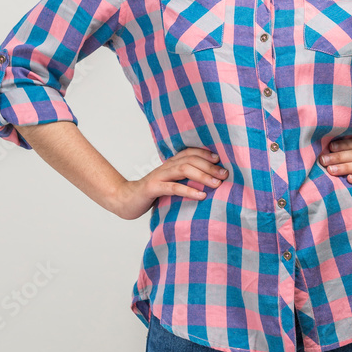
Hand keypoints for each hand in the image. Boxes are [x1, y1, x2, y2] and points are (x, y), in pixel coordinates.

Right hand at [113, 146, 228, 219]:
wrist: (125, 200)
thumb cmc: (152, 193)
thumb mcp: (170, 184)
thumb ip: (184, 180)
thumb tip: (208, 182)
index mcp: (170, 163)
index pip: (190, 152)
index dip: (205, 154)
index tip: (220, 160)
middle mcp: (166, 166)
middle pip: (191, 160)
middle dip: (210, 166)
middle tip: (225, 174)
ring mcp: (159, 176)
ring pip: (184, 169)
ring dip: (203, 175)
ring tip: (217, 184)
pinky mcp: (153, 188)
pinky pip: (173, 187)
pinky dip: (189, 190)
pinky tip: (201, 195)